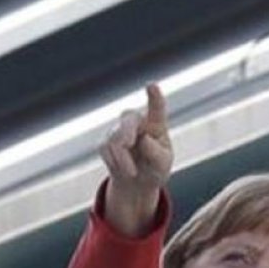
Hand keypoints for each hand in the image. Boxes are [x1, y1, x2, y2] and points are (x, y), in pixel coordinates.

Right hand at [99, 83, 173, 236]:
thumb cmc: (155, 168)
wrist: (137, 182)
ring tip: (133, 172)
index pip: (157, 108)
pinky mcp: (106, 140)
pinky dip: (115, 163)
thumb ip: (156, 153)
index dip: (154, 97)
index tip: (152, 85)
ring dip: (123, 160)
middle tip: (128, 146)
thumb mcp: (162, 165)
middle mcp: (137, 121)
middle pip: (128, 120)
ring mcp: (120, 129)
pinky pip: (105, 149)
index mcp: (156, 125)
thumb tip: (144, 139)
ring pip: (115, 139)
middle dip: (126, 133)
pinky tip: (123, 168)